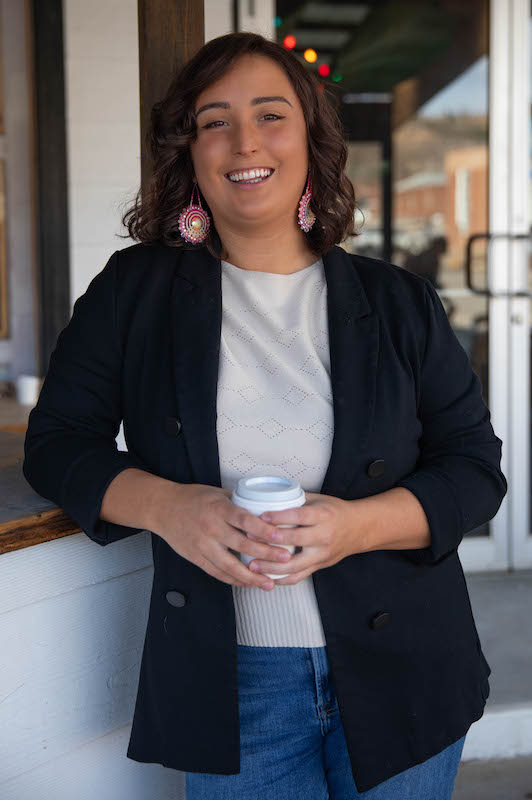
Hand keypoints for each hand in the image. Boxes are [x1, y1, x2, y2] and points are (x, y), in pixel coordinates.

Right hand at [152, 483, 294, 590]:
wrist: (163, 509)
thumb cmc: (193, 498)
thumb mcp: (218, 494)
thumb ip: (240, 504)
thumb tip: (267, 510)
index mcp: (219, 509)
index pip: (245, 520)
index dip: (264, 530)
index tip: (282, 537)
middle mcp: (211, 528)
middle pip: (242, 545)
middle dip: (266, 554)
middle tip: (286, 559)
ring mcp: (203, 545)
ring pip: (230, 566)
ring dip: (251, 576)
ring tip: (269, 583)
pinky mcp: (196, 558)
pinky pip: (217, 573)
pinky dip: (234, 580)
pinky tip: (248, 583)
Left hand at [247, 492, 365, 584]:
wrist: (358, 529)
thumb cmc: (335, 511)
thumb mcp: (318, 500)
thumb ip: (295, 500)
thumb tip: (267, 495)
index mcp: (323, 516)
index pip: (299, 516)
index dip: (279, 517)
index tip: (261, 517)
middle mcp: (324, 536)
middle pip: (294, 541)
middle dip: (270, 541)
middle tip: (249, 539)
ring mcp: (322, 554)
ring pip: (294, 565)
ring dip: (271, 567)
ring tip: (252, 565)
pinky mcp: (319, 566)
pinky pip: (299, 577)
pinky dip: (281, 579)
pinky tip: (266, 577)